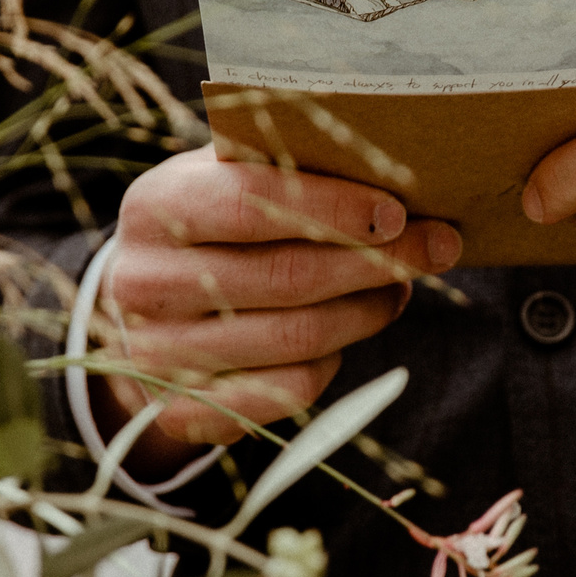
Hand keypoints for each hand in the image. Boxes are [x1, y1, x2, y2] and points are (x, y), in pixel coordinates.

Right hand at [96, 146, 461, 476]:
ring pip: (295, 338)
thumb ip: (283, 165)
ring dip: (366, 312)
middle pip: (286, 276)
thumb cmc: (205, 227)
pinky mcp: (179, 411)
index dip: (333, 207)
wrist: (138, 310)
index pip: (251, 203)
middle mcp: (144, 282)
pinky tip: (349, 331)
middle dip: (376, 261)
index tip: (398, 211)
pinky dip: (332, 362)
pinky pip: (285, 392)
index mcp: (155, 206)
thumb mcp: (222, 178)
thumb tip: (388, 170)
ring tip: (400, 287)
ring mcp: (156, 353)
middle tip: (436, 247)